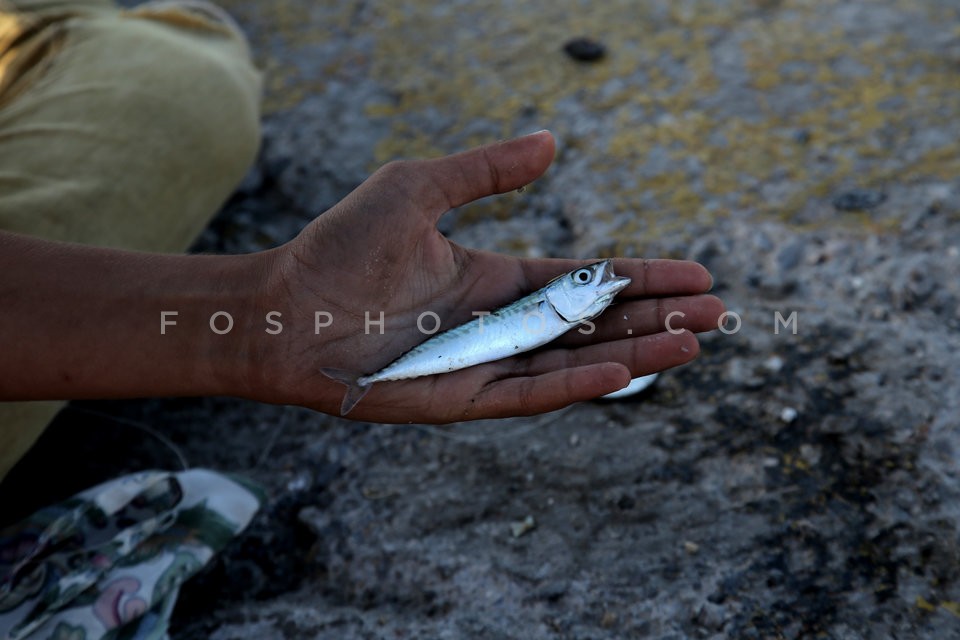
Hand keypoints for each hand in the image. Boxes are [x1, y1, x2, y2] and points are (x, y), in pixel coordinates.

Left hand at [248, 131, 723, 421]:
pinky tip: (623, 371)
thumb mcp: (418, 188)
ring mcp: (487, 364)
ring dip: (634, 354)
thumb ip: (485, 171)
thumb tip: (552, 141)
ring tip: (694, 342)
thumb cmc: (342, 247)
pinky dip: (578, 382)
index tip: (694, 273)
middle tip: (715, 313)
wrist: (284, 308)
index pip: (584, 281)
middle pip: (595, 324)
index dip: (639, 277)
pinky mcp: (465, 399)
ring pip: (576, 361)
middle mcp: (501, 325)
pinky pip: (532, 391)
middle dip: (655, 318)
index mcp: (497, 280)